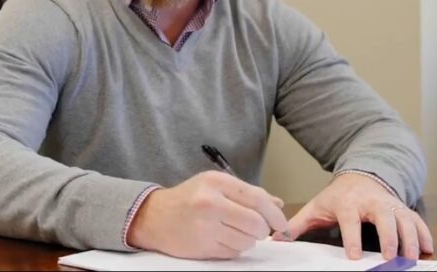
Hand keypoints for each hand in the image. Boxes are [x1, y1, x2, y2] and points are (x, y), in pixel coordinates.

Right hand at [126, 171, 289, 259]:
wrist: (154, 216)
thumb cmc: (189, 198)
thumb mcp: (215, 185)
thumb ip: (247, 193)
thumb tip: (278, 205)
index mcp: (216, 182)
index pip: (257, 199)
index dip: (275, 215)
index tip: (282, 224)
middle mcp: (211, 203)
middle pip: (256, 224)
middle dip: (262, 230)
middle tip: (256, 229)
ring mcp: (206, 227)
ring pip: (247, 241)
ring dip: (247, 240)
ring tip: (232, 231)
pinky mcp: (202, 247)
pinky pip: (233, 252)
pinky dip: (233, 248)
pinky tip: (221, 238)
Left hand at [282, 173, 433, 260]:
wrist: (361, 175)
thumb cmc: (338, 196)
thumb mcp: (317, 206)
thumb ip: (297, 223)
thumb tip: (276, 238)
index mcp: (348, 203)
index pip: (350, 221)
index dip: (352, 238)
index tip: (354, 256)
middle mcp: (372, 202)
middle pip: (383, 219)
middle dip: (388, 238)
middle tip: (390, 258)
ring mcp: (390, 204)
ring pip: (404, 219)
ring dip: (410, 238)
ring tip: (412, 258)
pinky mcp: (404, 208)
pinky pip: (418, 220)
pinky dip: (425, 233)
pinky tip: (429, 249)